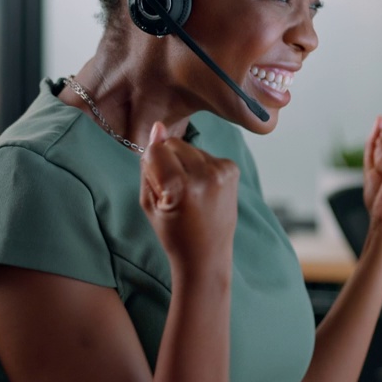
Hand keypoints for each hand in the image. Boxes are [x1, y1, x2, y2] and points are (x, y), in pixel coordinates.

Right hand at [139, 122, 239, 273]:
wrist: (206, 255)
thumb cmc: (173, 232)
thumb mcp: (149, 201)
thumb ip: (150, 163)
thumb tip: (158, 127)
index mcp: (181, 186)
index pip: (156, 149)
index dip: (151, 165)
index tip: (158, 186)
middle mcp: (205, 175)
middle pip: (174, 143)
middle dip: (169, 159)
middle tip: (174, 191)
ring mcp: (223, 171)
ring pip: (190, 147)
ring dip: (185, 163)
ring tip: (190, 193)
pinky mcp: (232, 169)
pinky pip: (206, 155)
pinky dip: (200, 167)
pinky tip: (203, 190)